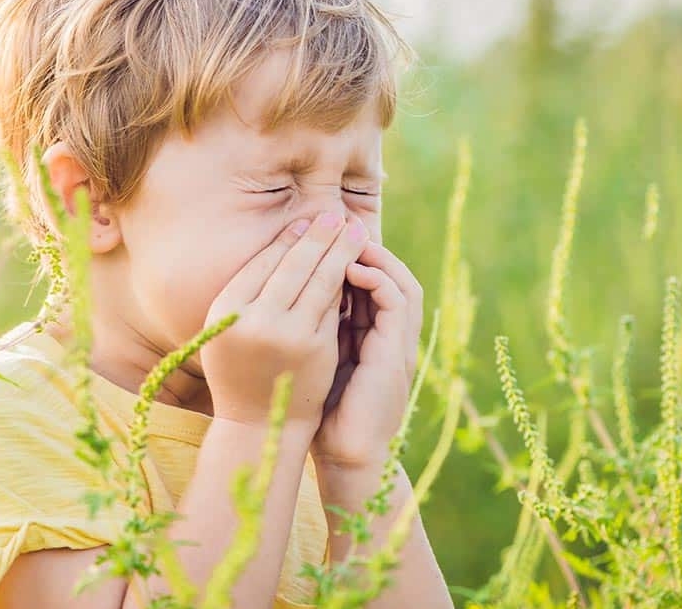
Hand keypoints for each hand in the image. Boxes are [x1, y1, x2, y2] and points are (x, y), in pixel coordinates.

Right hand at [201, 211, 368, 427]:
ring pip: (318, 280)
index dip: (287, 240)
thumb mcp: (227, 329)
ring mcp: (286, 334)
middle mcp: (253, 319)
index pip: (262, 263)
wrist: (256, 425)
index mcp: (224, 309)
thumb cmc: (240, 371)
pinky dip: (345, 282)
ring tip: (353, 230)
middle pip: (292, 265)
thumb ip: (247, 294)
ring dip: (339, 251)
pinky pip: (332, 305)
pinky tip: (355, 265)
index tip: (305, 222)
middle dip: (318, 236)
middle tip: (335, 214)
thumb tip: (285, 243)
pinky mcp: (315, 347)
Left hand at [312, 241, 423, 470]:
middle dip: (364, 247)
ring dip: (375, 257)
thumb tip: (280, 296)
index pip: (370, 282)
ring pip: (400, 282)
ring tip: (344, 239)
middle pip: (390, 275)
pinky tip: (349, 270)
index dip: (349, 256)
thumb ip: (312, 330)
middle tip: (334, 224)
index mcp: (372, 337)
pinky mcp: (398, 354)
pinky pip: (397, 303)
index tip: (319, 236)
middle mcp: (390, 337)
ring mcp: (398, 345)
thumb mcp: (314, 360)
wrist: (344, 457)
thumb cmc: (321, 413)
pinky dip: (377, 280)